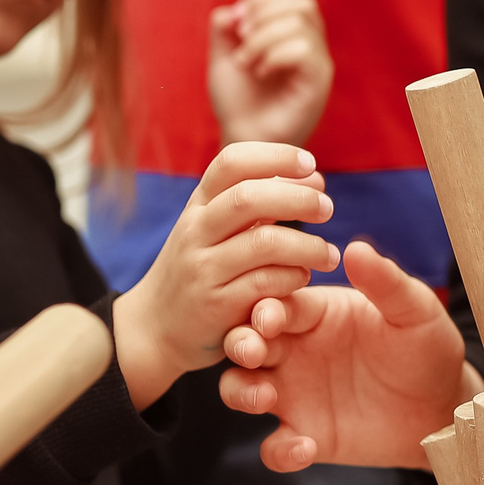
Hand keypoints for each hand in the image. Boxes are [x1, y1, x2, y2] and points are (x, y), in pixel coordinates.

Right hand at [113, 142, 339, 408]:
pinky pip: (266, 283)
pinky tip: (304, 278)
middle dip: (297, 198)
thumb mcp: (212, 230)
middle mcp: (196, 232)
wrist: (155, 328)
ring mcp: (203, 269)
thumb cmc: (199, 270)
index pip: (231, 162)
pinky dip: (294, 277)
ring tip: (328, 254)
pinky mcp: (216, 305)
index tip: (310, 164)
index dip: (274, 156)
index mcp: (198, 205)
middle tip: (328, 208)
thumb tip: (311, 179)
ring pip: (264, 243)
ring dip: (308, 245)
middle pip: (248, 198)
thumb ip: (254, 206)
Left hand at [206, 0, 333, 148]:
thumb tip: (234, 10)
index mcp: (296, 38)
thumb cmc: (237, 102)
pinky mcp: (317, 86)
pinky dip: (274, 54)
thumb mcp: (224, 56)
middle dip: (264, 12)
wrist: (241, 140)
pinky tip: (259, 72)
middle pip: (303, 4)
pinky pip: (304, 50)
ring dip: (263, 37)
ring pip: (301, 25)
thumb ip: (226, 27)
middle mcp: (313, 49)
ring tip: (245, 61)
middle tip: (241, 37)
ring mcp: (318, 67)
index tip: (236, 22)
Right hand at [222, 240, 474, 470]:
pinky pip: (274, 446)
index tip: (269, 317)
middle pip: (245, 341)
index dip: (265, 309)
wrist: (443, 405)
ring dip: (240, 392)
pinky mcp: (306, 433)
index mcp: (315, 312)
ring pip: (241, 388)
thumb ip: (386, 283)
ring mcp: (295, 393)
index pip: (276, 303)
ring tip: (264, 399)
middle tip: (251, 352)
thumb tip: (357, 247)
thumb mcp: (414, 312)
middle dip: (239, 344)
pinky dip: (278, 451)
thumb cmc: (428, 347)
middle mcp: (295, 349)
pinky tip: (304, 448)